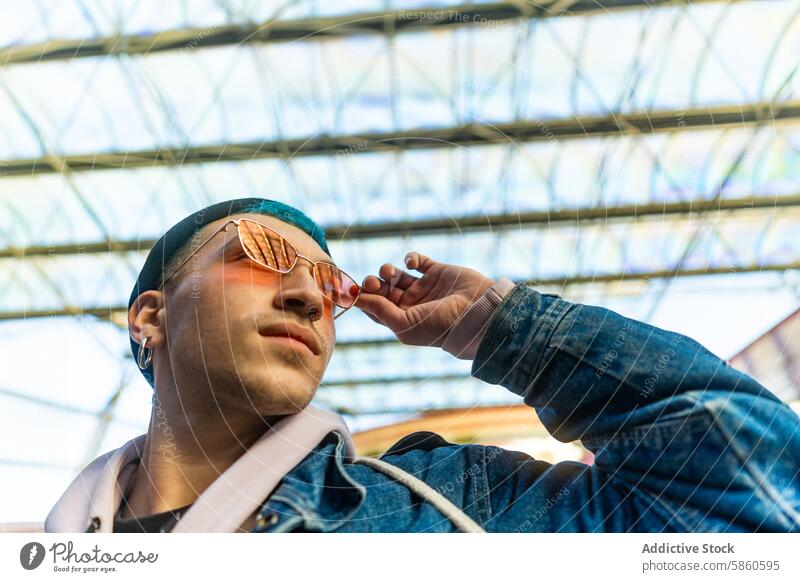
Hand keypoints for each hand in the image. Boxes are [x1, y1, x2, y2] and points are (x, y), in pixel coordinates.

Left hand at [356, 251, 496, 346]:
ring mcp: (424, 287)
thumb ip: (380, 310)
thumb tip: (356, 299)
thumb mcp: (405, 324)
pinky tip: (411, 264)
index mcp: (403, 320)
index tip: (353, 289)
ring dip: (388, 271)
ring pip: (397, 275)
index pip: (376, 308)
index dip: (363, 299)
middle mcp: (412, 304)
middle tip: (372, 281)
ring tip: (390, 272)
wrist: (476, 312)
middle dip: (374, 284)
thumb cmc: (440, 325)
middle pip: (384, 291)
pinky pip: (417, 261)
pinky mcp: (437, 272)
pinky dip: (410, 258)